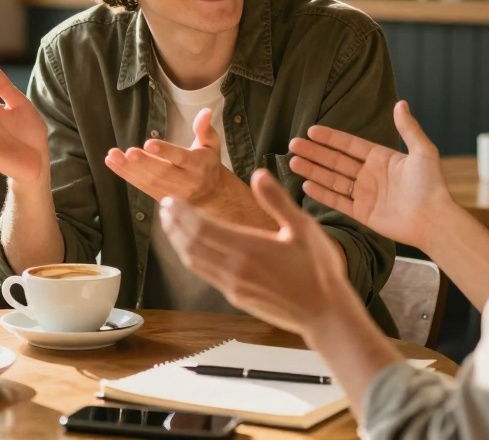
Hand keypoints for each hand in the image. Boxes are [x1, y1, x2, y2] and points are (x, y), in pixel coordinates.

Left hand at [104, 108, 252, 220]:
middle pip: (162, 172)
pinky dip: (125, 175)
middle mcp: (185, 181)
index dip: (165, 152)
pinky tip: (112, 163)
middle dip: (144, 163)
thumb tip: (205, 111)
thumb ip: (205, 129)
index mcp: (198, 165)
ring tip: (113, 156)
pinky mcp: (160, 197)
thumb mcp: (211, 145)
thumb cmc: (208, 164)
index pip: (180, 158)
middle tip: (128, 152)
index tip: (149, 143)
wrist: (212, 196)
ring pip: (149, 181)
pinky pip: (141, 186)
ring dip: (128, 169)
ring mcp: (172, 192)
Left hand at [160, 169, 351, 335]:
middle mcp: (235, 268)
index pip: (201, 227)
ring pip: (194, 261)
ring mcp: (233, 286)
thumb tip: (259, 174)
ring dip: (178, 242)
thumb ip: (277, 200)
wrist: (324, 313)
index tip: (169, 200)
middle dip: (174, 225)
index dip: (181, 213)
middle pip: (191, 244)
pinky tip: (192, 249)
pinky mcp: (236, 297)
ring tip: (170, 225)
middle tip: (164, 207)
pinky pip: (205, 273)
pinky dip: (192, 257)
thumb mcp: (303, 228)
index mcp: (248, 247)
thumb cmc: (318, 270)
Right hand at [288, 100, 452, 250]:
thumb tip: (401, 103)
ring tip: (292, 163)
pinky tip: (306, 185)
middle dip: (314, 153)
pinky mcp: (363, 213)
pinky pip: (338, 201)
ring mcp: (365, 194)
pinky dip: (322, 194)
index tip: (311, 130)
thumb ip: (409, 128)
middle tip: (293, 145)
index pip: (350, 145)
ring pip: (332, 180)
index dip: (330, 138)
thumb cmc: (432, 185)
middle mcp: (370, 175)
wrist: (434, 219)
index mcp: (382, 158)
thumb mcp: (423, 151)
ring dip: (313, 171)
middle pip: (336, 161)